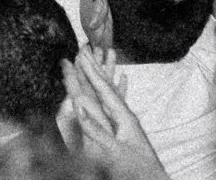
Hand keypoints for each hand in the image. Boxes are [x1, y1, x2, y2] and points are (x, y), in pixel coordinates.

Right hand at [63, 54, 167, 179]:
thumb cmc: (137, 170)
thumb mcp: (114, 150)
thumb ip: (96, 130)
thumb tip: (78, 105)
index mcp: (123, 117)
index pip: (103, 88)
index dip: (90, 71)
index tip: (80, 53)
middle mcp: (125, 115)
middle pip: (108, 86)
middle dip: (95, 67)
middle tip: (85, 49)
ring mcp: (127, 122)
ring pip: (113, 93)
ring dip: (104, 74)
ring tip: (102, 56)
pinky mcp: (127, 131)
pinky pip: (118, 103)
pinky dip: (117, 88)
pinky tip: (123, 79)